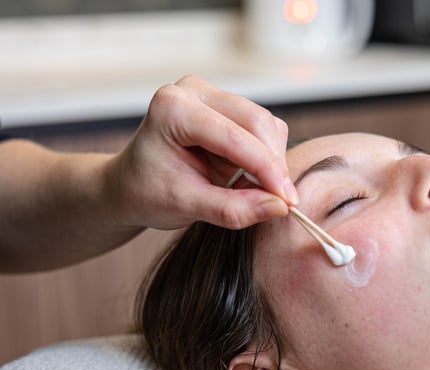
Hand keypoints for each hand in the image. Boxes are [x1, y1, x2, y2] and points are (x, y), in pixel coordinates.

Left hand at [105, 75, 298, 230]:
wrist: (132, 186)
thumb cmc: (148, 193)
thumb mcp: (186, 207)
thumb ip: (233, 209)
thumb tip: (279, 208)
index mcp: (173, 108)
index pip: (235, 137)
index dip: (267, 171)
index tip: (288, 203)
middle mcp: (194, 91)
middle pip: (257, 122)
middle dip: (274, 165)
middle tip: (283, 203)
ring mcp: (213, 95)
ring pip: (266, 124)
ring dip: (272, 161)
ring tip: (258, 193)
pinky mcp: (228, 107)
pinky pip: (265, 130)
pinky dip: (268, 158)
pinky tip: (252, 179)